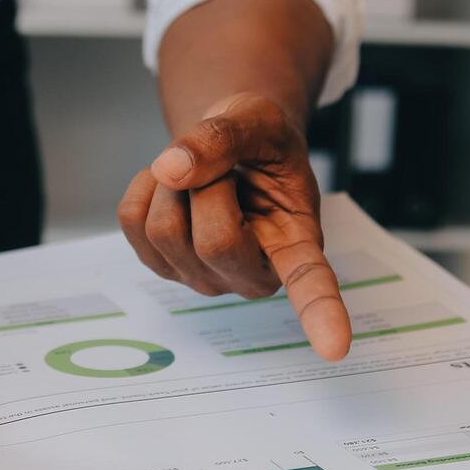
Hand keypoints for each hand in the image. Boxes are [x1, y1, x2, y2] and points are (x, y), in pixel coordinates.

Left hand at [117, 92, 351, 360]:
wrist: (234, 150)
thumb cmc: (261, 143)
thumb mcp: (258, 120)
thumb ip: (222, 137)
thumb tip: (171, 170)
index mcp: (296, 245)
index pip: (312, 285)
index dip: (323, 315)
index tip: (337, 348)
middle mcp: (252, 275)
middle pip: (213, 241)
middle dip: (208, 184)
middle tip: (226, 169)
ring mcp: (204, 278)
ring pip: (164, 229)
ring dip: (173, 182)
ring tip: (203, 177)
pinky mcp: (162, 267)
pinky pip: (132, 220)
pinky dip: (145, 186)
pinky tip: (176, 186)